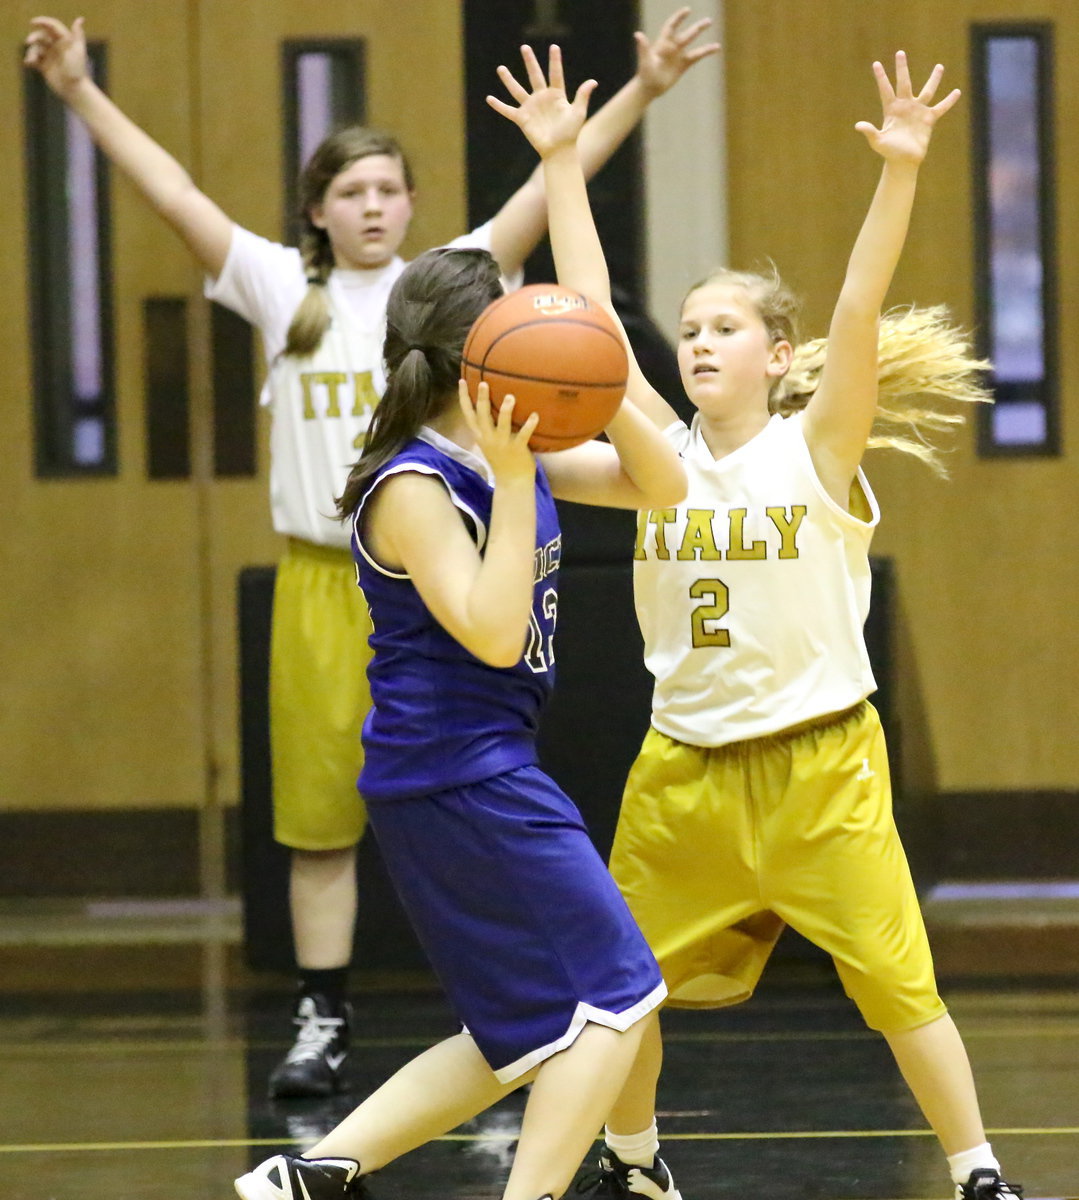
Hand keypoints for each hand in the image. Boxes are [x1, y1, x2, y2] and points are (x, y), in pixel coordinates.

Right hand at [24, 16, 88, 95]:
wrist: (74, 90)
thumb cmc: (77, 70)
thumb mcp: (78, 50)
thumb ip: (77, 35)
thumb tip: (79, 19)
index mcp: (65, 41)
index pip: (52, 27)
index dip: (42, 22)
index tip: (33, 22)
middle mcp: (57, 47)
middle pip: (42, 36)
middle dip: (35, 37)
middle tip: (29, 41)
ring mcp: (50, 56)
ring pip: (36, 47)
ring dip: (32, 51)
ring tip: (32, 59)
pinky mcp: (44, 66)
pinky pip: (34, 59)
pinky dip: (30, 59)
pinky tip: (28, 63)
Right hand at [458, 380, 538, 483]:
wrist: (512, 482)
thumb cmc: (502, 459)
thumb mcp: (489, 442)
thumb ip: (487, 427)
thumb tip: (490, 405)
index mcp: (480, 435)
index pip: (468, 414)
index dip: (464, 397)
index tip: (462, 380)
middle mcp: (488, 438)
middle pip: (482, 416)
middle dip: (482, 399)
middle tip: (484, 382)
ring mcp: (502, 444)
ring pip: (501, 424)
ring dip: (505, 410)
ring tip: (510, 396)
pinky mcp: (517, 449)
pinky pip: (523, 435)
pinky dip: (529, 425)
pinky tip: (535, 415)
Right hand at [487, 44, 596, 158]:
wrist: (558, 151)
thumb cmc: (570, 133)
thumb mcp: (578, 113)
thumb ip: (582, 96)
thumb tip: (593, 81)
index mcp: (556, 95)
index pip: (555, 74)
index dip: (554, 61)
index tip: (554, 47)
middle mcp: (542, 98)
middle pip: (534, 76)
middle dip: (530, 62)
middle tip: (525, 47)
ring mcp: (531, 107)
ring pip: (517, 90)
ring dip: (508, 79)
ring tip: (501, 68)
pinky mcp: (522, 119)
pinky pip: (508, 110)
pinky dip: (498, 106)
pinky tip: (489, 98)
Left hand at [634, 7, 720, 98]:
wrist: (649, 88)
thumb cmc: (645, 74)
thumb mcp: (644, 61)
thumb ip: (643, 48)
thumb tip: (638, 34)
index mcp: (663, 44)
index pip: (671, 27)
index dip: (678, 18)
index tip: (688, 10)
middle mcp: (672, 47)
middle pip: (686, 34)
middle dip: (697, 27)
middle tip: (708, 21)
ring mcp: (678, 55)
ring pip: (692, 42)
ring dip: (700, 33)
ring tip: (711, 25)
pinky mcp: (683, 65)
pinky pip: (696, 56)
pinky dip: (706, 52)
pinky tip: (716, 48)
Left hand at [855, 51, 959, 166]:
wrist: (903, 161)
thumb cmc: (889, 152)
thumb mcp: (878, 142)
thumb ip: (870, 132)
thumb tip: (858, 126)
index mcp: (891, 110)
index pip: (885, 90)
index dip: (881, 77)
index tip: (876, 64)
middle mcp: (905, 106)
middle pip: (904, 82)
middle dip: (902, 68)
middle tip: (900, 53)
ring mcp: (918, 111)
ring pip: (927, 91)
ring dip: (934, 79)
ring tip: (940, 66)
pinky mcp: (929, 119)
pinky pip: (941, 108)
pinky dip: (949, 101)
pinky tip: (957, 92)